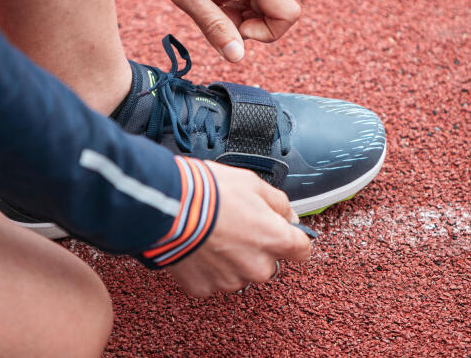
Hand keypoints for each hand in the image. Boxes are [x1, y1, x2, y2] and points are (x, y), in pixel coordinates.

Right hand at [167, 161, 310, 297]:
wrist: (168, 207)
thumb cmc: (208, 192)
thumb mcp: (251, 182)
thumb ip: (278, 202)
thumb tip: (289, 216)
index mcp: (275, 239)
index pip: (302, 250)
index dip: (292, 238)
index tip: (282, 232)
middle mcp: (257, 266)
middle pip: (268, 263)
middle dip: (255, 248)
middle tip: (234, 226)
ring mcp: (230, 280)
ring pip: (239, 273)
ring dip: (230, 259)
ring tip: (210, 235)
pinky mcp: (204, 287)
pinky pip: (212, 279)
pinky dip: (206, 267)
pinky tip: (197, 247)